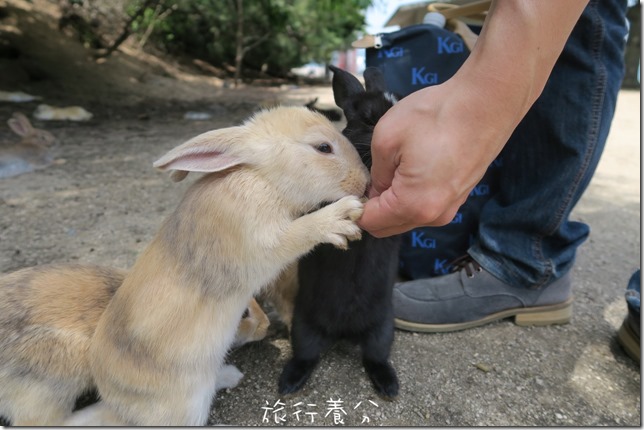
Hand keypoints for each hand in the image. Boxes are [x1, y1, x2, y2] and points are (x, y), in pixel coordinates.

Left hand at [357, 0, 588, 237]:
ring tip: (394, 167)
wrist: (486, 102)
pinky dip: (412, 195)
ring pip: (407, 217)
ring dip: (393, 202)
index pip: (371, 223)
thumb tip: (375, 188)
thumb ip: (375, 173)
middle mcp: (433, 215)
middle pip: (389, 226)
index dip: (355, 207)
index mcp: (413, 205)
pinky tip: (413, 167)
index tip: (351, 187)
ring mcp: (450, 207)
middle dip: (373, 208)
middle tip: (369, 177)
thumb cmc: (436, 116)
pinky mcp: (459, 196)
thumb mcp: (386, 139)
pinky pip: (426, 206)